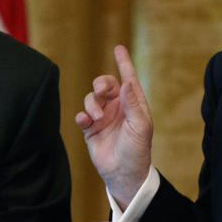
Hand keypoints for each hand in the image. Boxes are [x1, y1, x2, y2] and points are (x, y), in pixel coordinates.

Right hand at [74, 45, 152, 208]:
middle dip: (101, 83)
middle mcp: (117, 108)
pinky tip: (86, 122)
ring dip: (92, 104)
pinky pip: (82, 116)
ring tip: (96, 118)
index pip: (128, 79)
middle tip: (101, 90)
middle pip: (105, 84)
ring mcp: (103, 118)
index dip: (124, 63)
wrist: (124, 173)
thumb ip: (132, 103)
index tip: (119, 48)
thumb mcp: (140, 125)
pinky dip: (82, 116)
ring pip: (91, 99)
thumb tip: (127, 81)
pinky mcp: (90, 129)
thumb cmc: (137, 150)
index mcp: (133, 104)